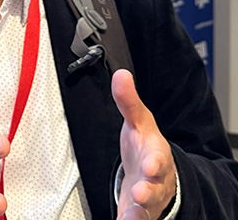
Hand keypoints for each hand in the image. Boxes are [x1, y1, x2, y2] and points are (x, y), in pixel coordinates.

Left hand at [112, 69, 175, 219]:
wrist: (153, 172)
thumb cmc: (145, 146)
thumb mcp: (139, 122)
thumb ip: (128, 101)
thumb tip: (121, 75)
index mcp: (157, 155)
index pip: (158, 158)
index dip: (155, 162)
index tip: (150, 165)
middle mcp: (156, 180)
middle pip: (155, 188)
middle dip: (148, 191)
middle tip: (140, 194)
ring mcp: (148, 198)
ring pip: (146, 209)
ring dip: (138, 213)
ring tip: (129, 218)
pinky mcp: (138, 212)